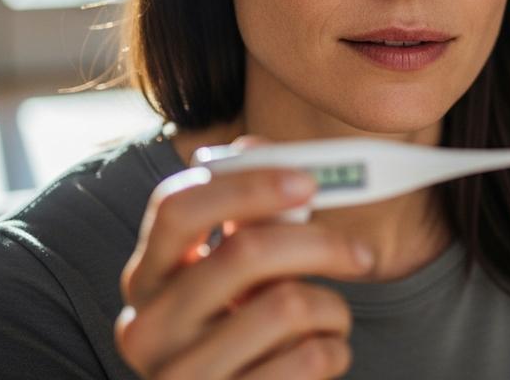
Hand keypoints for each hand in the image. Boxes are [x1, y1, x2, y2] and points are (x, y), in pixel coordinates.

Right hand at [115, 136, 374, 378]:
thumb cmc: (247, 337)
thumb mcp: (239, 281)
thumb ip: (250, 222)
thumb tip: (268, 153)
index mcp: (147, 278)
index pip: (177, 207)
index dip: (248, 184)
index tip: (308, 181)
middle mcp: (147, 326)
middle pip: (245, 250)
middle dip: (320, 243)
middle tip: (362, 254)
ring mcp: (180, 375)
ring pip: (286, 305)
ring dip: (332, 308)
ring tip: (331, 321)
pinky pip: (308, 358)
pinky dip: (335, 351)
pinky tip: (324, 356)